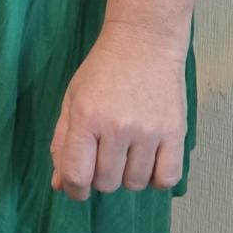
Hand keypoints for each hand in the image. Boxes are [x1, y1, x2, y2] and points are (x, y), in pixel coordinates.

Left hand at [48, 22, 187, 198]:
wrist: (144, 42)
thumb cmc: (103, 71)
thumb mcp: (72, 99)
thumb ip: (62, 142)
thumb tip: (58, 184)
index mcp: (86, 117)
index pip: (76, 174)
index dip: (73, 190)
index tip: (77, 188)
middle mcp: (117, 126)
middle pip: (106, 183)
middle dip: (100, 178)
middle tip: (104, 157)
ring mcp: (148, 130)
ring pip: (135, 183)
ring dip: (127, 176)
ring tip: (127, 153)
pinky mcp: (175, 132)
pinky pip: (166, 178)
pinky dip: (156, 178)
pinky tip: (149, 161)